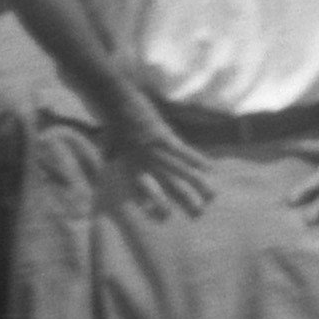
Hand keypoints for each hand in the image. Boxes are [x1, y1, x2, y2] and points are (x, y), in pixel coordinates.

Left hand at [103, 95, 214, 219]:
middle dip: (185, 201)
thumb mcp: (107, 145)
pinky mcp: (164, 137)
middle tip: (198, 213)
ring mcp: (156, 151)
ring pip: (181, 172)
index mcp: (131, 169)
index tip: (166, 216)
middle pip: (169, 188)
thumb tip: (108, 162)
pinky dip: (198, 160)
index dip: (156, 205)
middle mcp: (145, 165)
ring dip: (198, 184)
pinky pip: (184, 152)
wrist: (114, 103)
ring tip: (211, 195)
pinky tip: (210, 169)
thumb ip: (111, 157)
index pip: (145, 194)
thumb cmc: (110, 123)